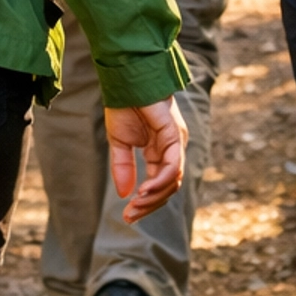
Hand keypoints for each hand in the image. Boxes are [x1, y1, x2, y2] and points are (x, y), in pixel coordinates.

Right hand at [105, 100, 187, 220]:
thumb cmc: (125, 105)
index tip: (127, 215)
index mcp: (160, 152)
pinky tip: (143, 190)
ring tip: (135, 205)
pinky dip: (159, 181)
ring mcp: (175, 142)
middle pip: (168, 188)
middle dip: (149, 205)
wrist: (126, 80)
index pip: (160, 185)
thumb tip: (124, 194)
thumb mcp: (119, 143)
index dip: (145, 203)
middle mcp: (172, 150)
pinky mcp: (174, 134)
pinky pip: (171, 165)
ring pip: (172, 180)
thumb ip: (123, 167)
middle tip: (130, 216)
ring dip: (154, 196)